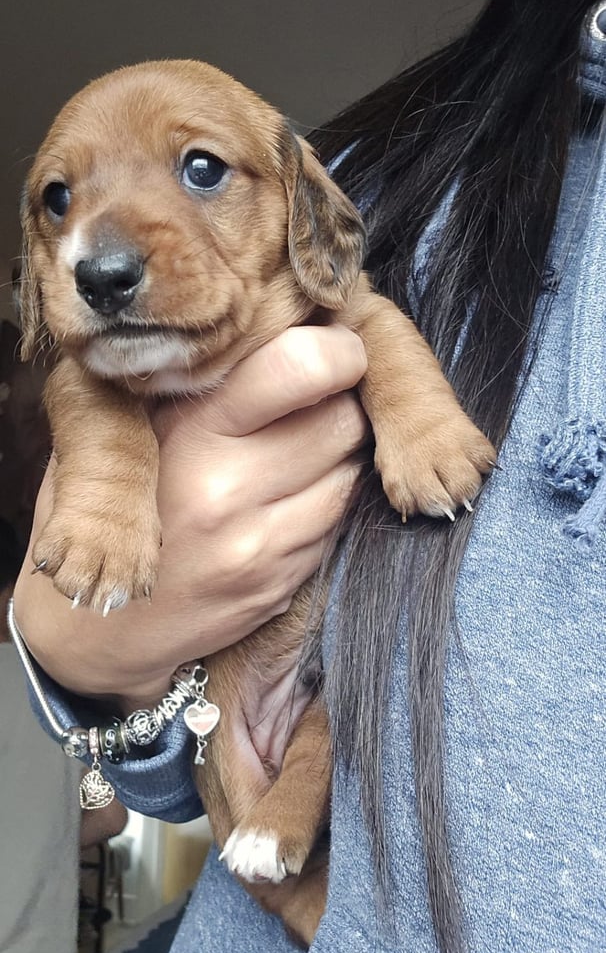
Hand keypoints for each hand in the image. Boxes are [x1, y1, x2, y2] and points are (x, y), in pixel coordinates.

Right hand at [13, 325, 367, 710]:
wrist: (94, 625)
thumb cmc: (108, 504)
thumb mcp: (122, 426)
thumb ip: (190, 380)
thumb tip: (278, 327)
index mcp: (190, 434)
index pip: (301, 368)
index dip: (337, 351)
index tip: (333, 348)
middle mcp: (230, 490)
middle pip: (342, 420)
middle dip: (340, 400)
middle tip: (311, 399)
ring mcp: (259, 546)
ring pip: (349, 471)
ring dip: (336, 453)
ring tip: (292, 448)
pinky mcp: (278, 584)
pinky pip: (336, 521)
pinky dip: (323, 499)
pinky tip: (283, 496)